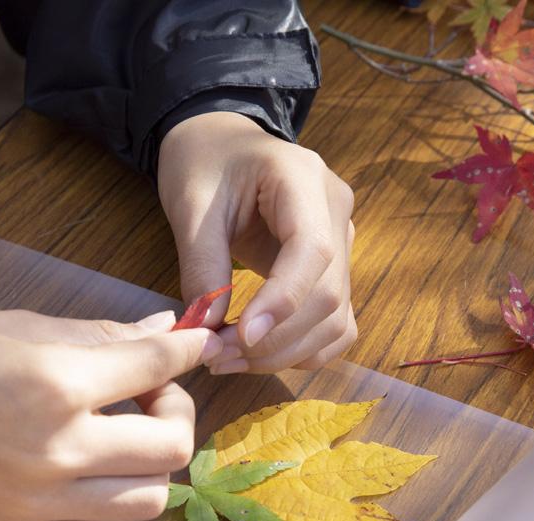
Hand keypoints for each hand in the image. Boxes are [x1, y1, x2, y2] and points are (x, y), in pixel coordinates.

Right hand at [0, 308, 220, 520]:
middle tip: (146, 395)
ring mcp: (39, 501)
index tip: (196, 345)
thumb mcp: (13, 325)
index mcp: (55, 382)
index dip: (188, 350)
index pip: (157, 366)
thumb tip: (166, 331)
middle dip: (174, 411)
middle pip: (172, 446)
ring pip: (148, 501)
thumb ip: (98, 335)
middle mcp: (57, 448)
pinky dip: (113, 520)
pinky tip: (92, 488)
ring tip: (119, 442)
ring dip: (148, 467)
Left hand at [157, 111, 356, 373]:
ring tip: (230, 360)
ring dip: (287, 353)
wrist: (222, 146)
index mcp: (303, 179)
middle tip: (218, 358)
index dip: (283, 301)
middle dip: (276, 338)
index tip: (242, 337)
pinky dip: (303, 350)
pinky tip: (261, 355)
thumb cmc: (204, 164)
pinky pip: (336, 324)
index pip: (312, 250)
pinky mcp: (335, 270)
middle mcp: (336, 211)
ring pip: (336, 319)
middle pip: (328, 295)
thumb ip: (202, 264)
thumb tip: (209, 328)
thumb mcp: (190, 204)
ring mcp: (343, 242)